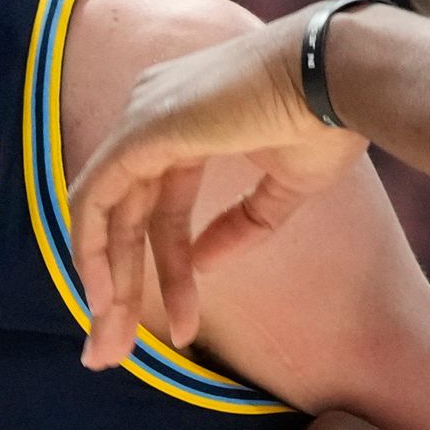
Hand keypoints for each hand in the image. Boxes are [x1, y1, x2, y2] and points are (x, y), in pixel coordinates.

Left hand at [68, 8, 355, 372]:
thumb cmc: (325, 120)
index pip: (162, 205)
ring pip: (105, 214)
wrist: (338, 78)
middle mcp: (155, 114)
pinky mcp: (139, 130)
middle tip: (114, 351)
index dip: (169, 269)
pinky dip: (91, 250)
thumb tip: (204, 263)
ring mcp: (143, 118)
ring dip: (107, 284)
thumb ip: (241, 225)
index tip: (183, 326)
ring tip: (111, 346)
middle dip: (121, 288)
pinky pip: (93, 199)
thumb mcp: (284, 188)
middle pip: (127, 215)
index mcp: (188, 121)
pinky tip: (104, 299)